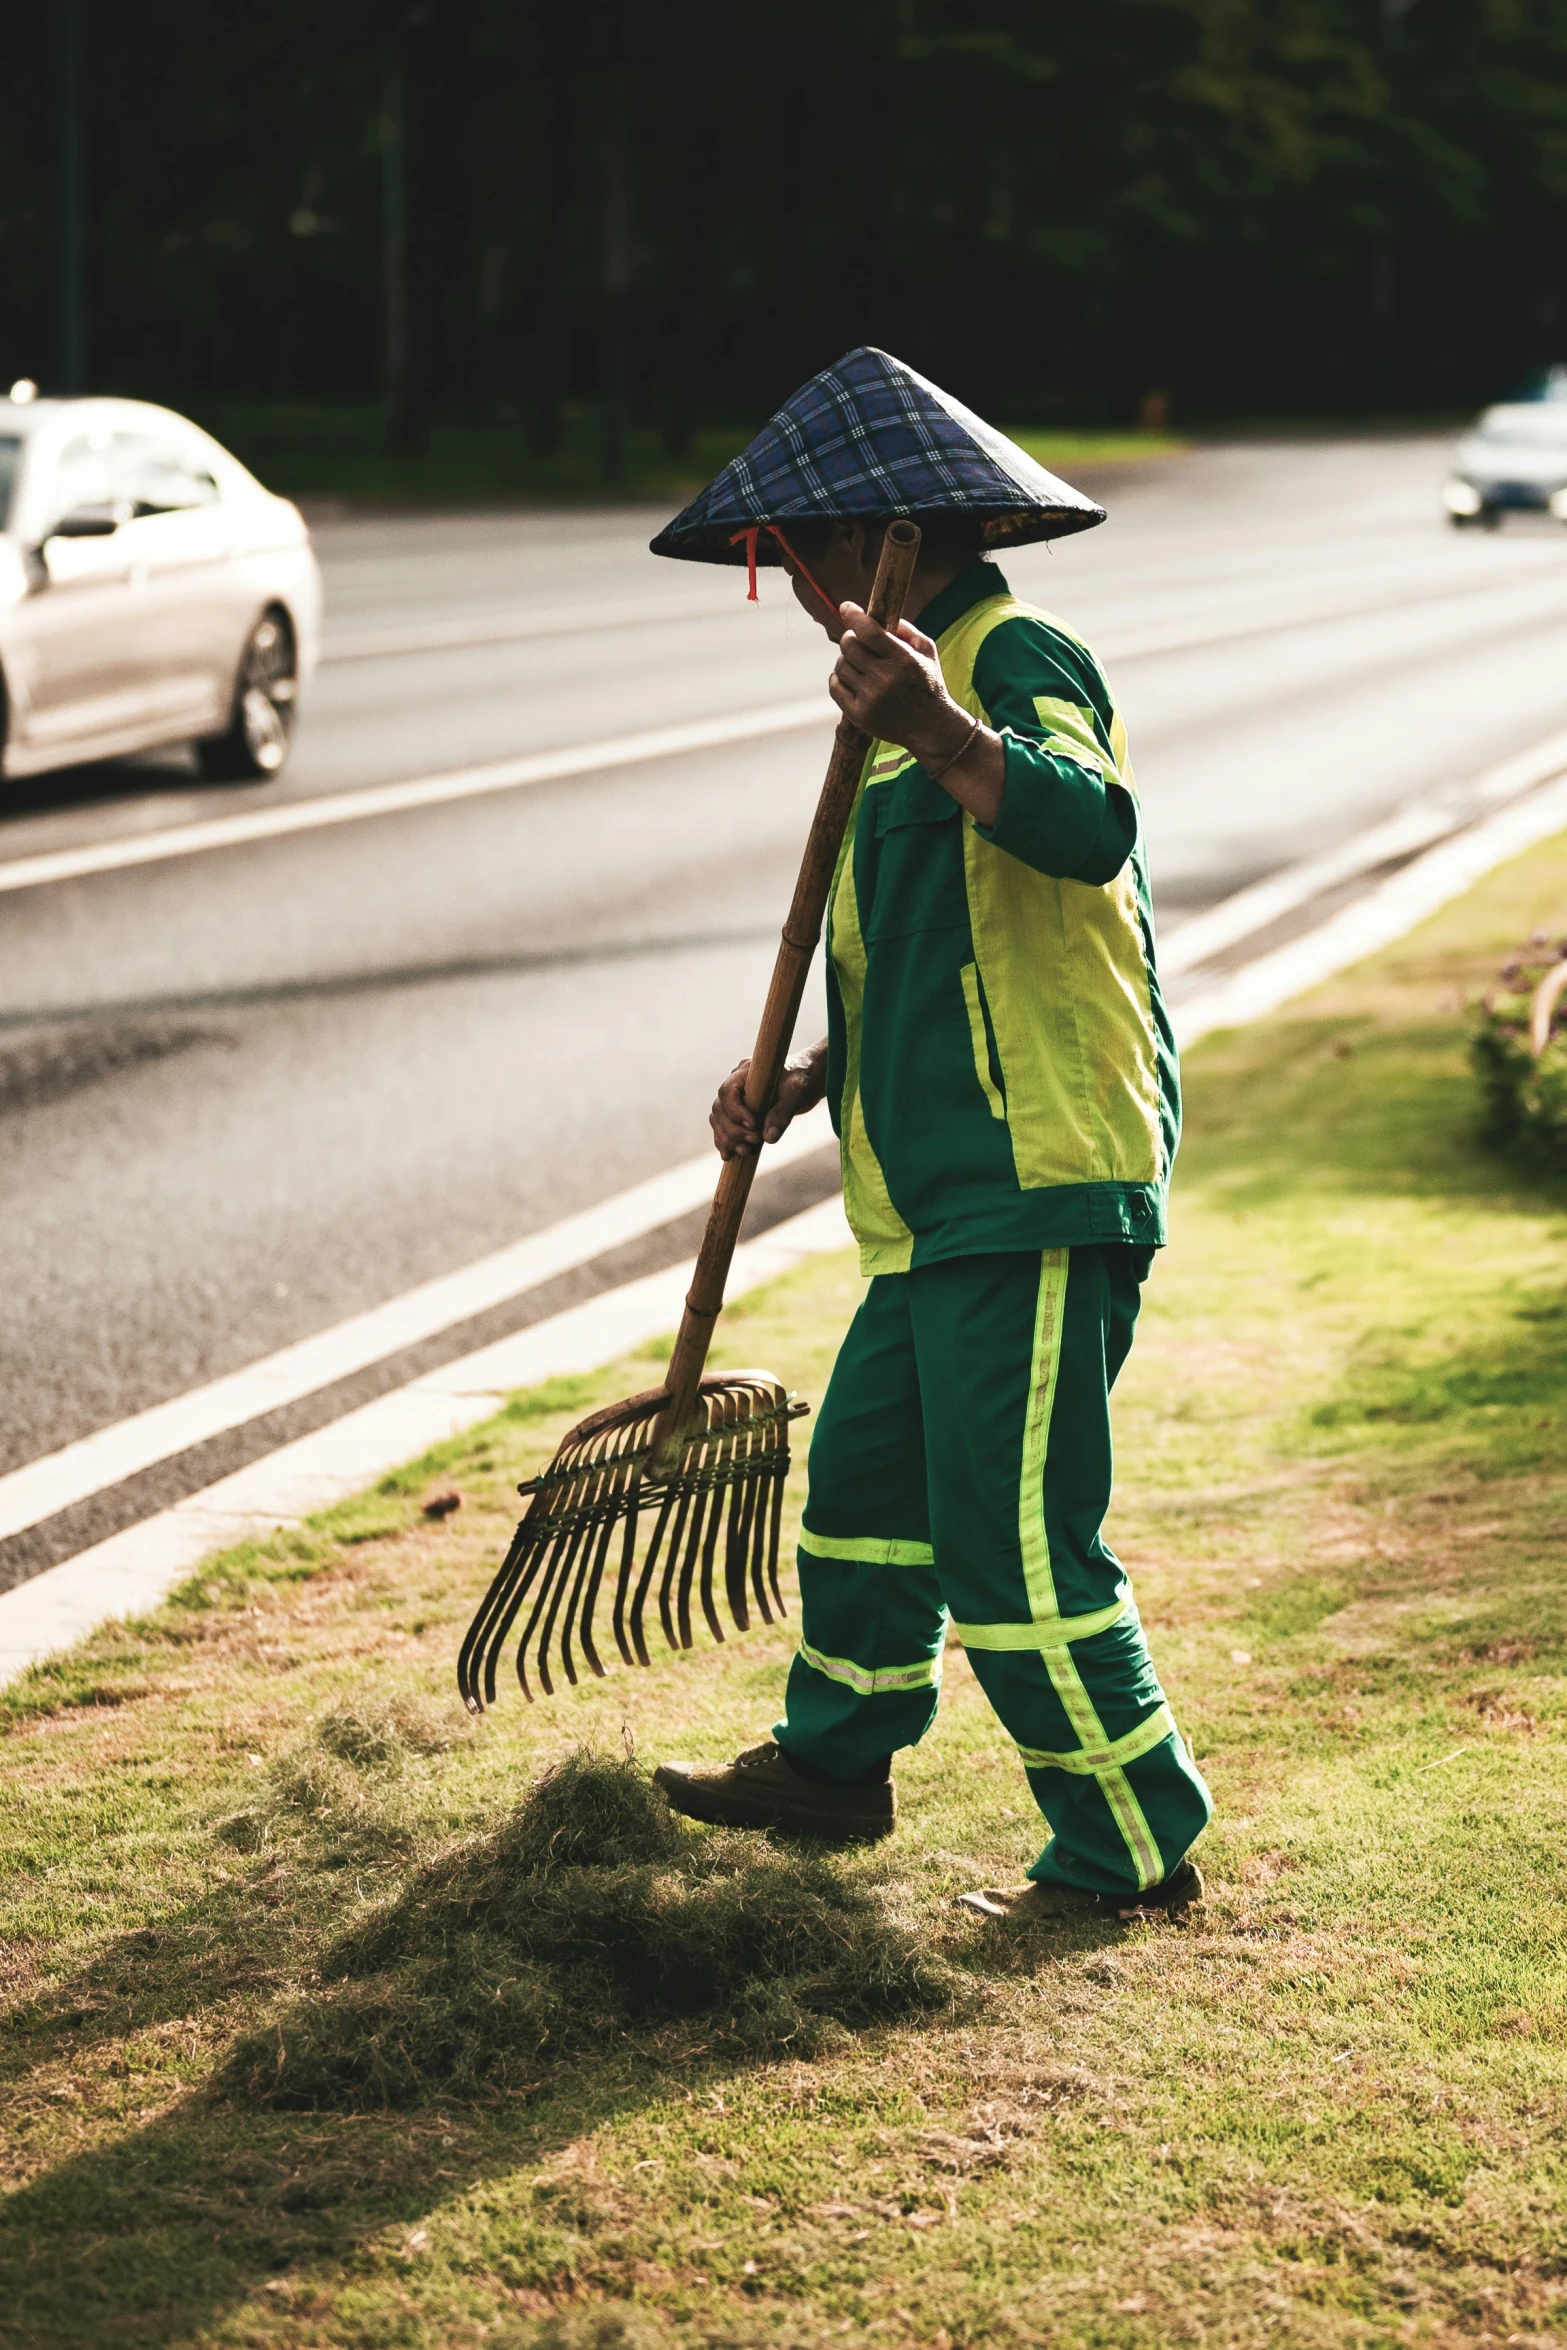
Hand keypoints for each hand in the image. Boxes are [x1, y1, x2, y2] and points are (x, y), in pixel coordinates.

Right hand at [710, 1044, 826, 1159]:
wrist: (808, 1080)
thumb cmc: (803, 1079)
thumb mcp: (797, 1093)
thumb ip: (782, 1113)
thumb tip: (768, 1138)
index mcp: (745, 1071)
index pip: (728, 1092)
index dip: (736, 1112)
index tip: (753, 1126)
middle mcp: (736, 1085)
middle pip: (719, 1110)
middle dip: (733, 1130)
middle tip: (754, 1141)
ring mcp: (735, 1100)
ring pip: (718, 1121)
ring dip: (728, 1139)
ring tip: (746, 1152)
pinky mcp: (739, 1114)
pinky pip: (724, 1129)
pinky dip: (726, 1142)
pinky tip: (731, 1156)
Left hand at [829, 604, 1005, 825]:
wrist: (931, 728)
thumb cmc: (928, 685)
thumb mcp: (928, 652)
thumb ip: (906, 630)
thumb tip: (876, 616)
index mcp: (903, 660)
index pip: (869, 632)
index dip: (853, 616)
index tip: (846, 607)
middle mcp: (885, 679)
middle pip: (849, 646)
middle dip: (850, 638)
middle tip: (857, 640)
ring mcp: (870, 699)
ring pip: (840, 666)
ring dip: (846, 660)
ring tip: (859, 664)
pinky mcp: (859, 715)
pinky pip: (835, 687)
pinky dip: (839, 678)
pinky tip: (852, 678)